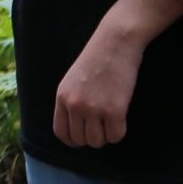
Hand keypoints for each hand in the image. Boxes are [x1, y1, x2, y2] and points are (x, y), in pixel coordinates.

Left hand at [53, 24, 143, 148]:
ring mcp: (94, 108)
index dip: (73, 140)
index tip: (84, 136)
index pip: (61, 132)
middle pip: (80, 140)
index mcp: (62, 97)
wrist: (115, 41)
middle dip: (92, 137)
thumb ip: (71, 101)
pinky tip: (121, 118)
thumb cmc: (97, 57)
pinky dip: (119, 132)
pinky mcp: (114, 110)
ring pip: (97, 142)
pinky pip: (116, 136)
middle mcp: (75, 105)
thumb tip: (77, 127)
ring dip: (106, 135)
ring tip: (111, 119)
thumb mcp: (73, 79)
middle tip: (102, 124)